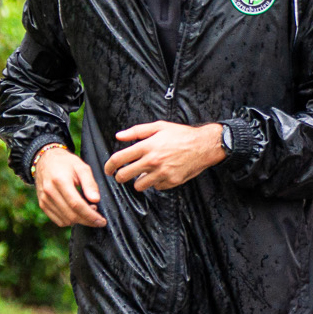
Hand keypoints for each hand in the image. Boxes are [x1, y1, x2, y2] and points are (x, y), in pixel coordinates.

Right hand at [33, 146, 106, 227]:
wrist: (46, 160)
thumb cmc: (66, 163)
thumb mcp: (82, 167)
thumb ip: (90, 183)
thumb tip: (96, 200)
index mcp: (60, 181)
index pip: (77, 204)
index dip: (90, 215)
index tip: (101, 221)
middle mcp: (50, 192)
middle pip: (71, 215)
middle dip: (88, 221)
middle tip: (98, 219)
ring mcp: (44, 199)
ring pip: (65, 220)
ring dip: (79, 221)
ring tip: (88, 212)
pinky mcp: (42, 204)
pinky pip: (58, 220)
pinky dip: (70, 221)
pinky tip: (77, 214)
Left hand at [104, 122, 226, 191]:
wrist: (205, 145)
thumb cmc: (182, 134)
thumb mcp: (159, 126)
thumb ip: (136, 131)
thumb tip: (119, 136)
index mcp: (147, 146)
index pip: (119, 159)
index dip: (108, 166)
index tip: (107, 170)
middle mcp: (152, 161)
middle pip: (125, 175)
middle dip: (120, 177)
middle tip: (122, 176)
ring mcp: (162, 173)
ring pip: (139, 185)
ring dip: (139, 181)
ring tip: (145, 175)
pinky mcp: (172, 181)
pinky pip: (156, 187)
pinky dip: (156, 183)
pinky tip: (162, 174)